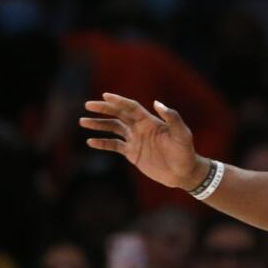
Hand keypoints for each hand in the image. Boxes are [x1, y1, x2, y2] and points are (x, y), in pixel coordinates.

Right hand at [81, 94, 207, 189]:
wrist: (184, 172)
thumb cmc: (185, 152)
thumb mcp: (182, 134)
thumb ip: (172, 118)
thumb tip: (156, 103)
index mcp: (150, 121)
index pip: (131, 107)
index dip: (118, 101)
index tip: (104, 96)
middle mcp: (141, 128)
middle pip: (119, 115)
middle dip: (104, 109)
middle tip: (88, 105)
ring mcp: (136, 140)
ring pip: (113, 128)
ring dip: (99, 124)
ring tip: (83, 121)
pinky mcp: (133, 153)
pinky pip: (114, 146)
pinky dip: (102, 143)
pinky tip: (90, 141)